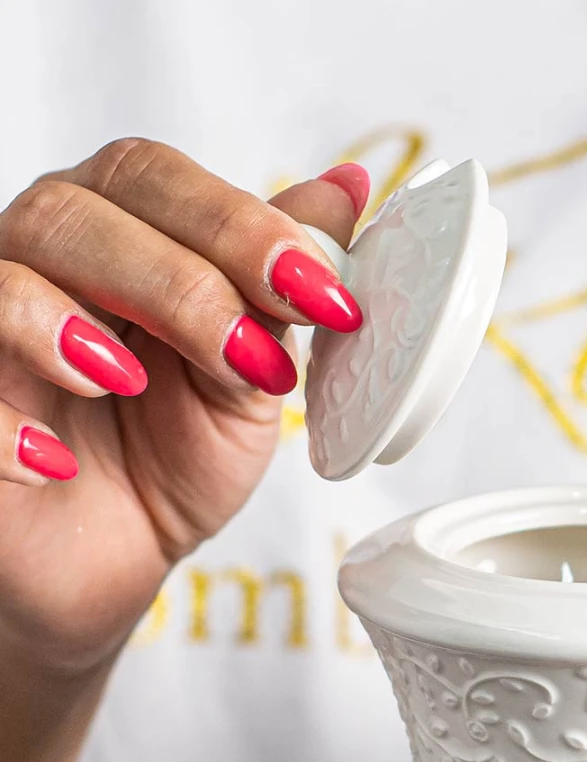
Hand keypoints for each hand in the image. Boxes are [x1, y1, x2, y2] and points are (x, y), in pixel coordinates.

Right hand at [0, 140, 369, 671]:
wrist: (118, 553)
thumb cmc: (180, 455)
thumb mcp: (252, 375)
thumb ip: (280, 286)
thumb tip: (349, 187)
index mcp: (121, 233)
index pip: (159, 182)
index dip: (243, 227)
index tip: (323, 297)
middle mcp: (42, 259)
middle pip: (77, 211)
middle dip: (180, 281)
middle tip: (250, 357)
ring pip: (4, 276)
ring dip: (76, 325)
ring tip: (131, 384)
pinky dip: (2, 425)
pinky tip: (55, 463)